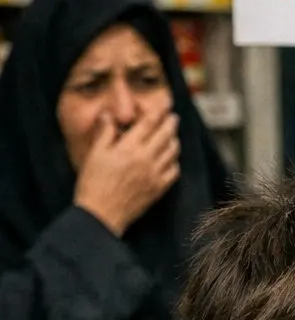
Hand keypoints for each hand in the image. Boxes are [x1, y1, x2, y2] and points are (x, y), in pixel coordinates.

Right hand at [73, 106, 180, 236]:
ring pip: (173, 152)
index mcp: (129, 148)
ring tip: (172, 135)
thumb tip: (109, 115)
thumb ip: (105, 133)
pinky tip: (171, 159)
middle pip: (165, 134)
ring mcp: (154, 175)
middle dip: (171, 122)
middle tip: (173, 116)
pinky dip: (175, 162)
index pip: (149, 123)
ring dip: (174, 140)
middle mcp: (146, 159)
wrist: (100, 215)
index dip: (158, 111)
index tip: (165, 104)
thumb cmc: (93, 185)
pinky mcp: (158, 189)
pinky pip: (174, 171)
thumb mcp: (95, 154)